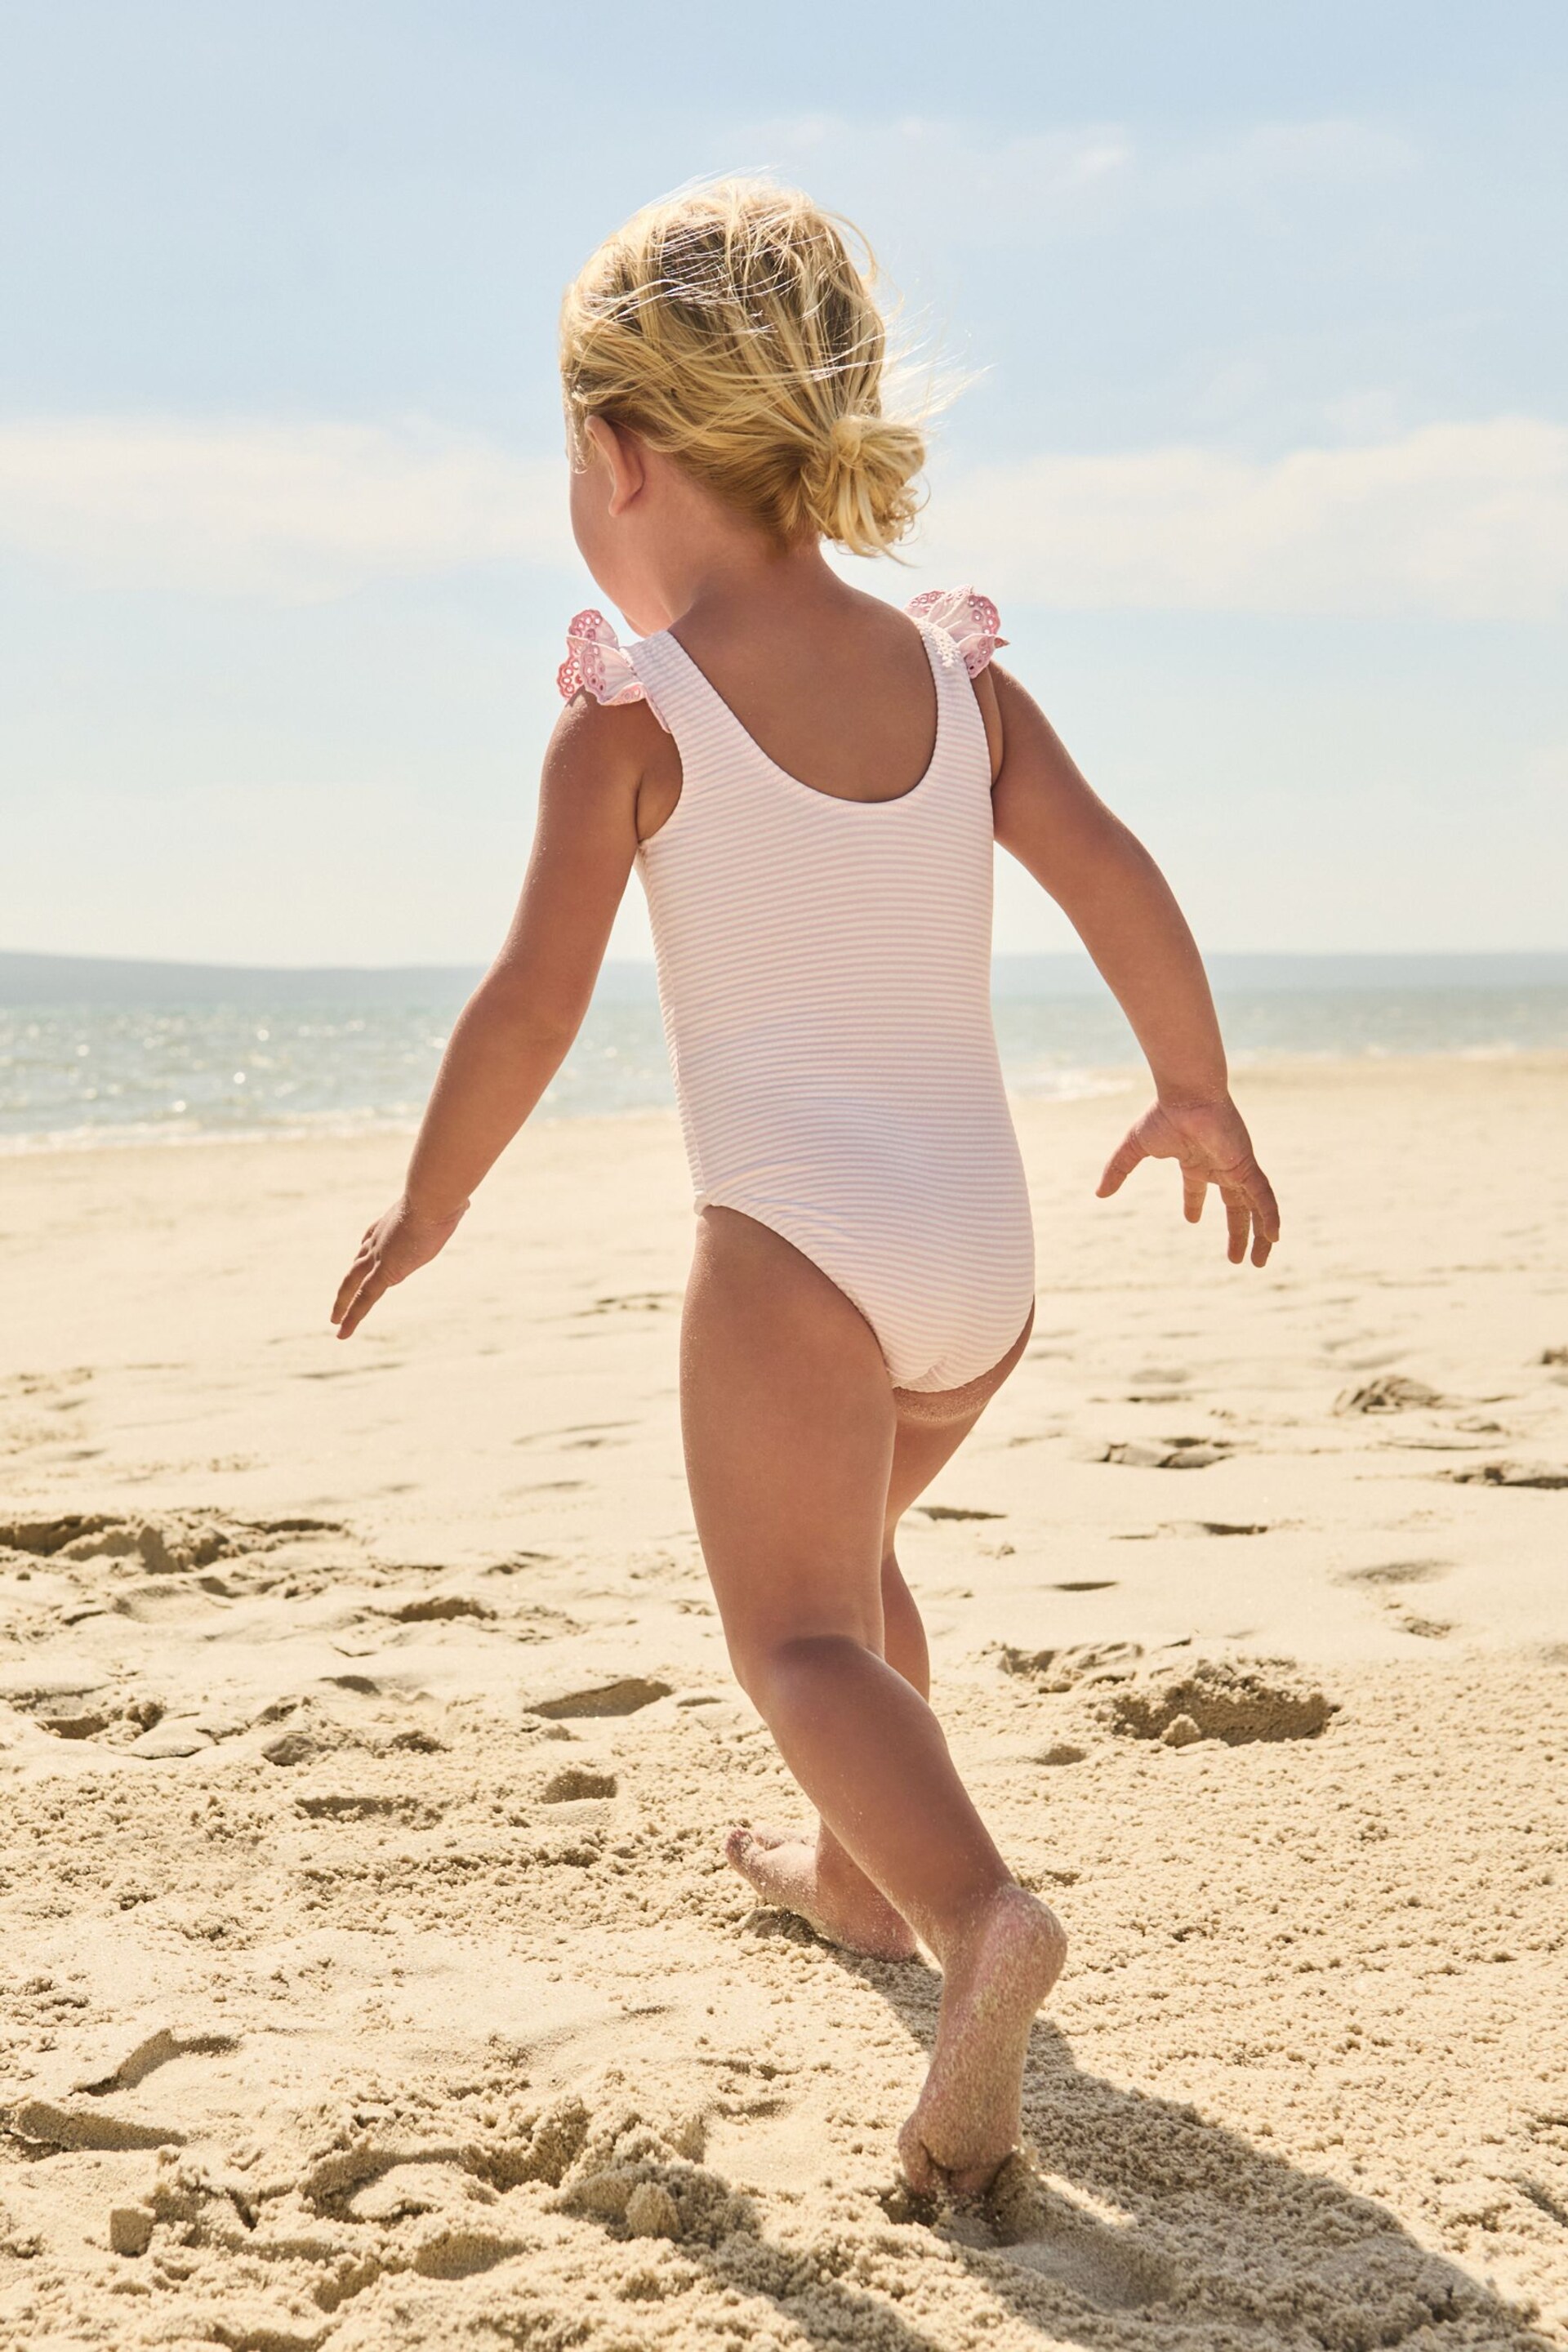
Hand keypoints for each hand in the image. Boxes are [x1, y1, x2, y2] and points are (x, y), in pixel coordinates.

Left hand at [331, 1196, 467, 1337]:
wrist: (432, 1198)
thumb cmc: (444, 1196)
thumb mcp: (447, 1202)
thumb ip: (452, 1206)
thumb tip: (464, 1203)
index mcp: (392, 1222)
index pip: (372, 1237)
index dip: (366, 1247)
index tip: (362, 1252)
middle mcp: (380, 1238)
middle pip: (358, 1262)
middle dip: (349, 1280)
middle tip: (342, 1295)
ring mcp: (379, 1255)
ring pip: (353, 1284)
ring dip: (343, 1302)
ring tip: (334, 1320)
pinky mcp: (385, 1272)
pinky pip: (363, 1299)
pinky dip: (352, 1316)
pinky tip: (342, 1332)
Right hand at [1096, 1095, 1279, 1266]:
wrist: (1188, 1094)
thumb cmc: (1164, 1114)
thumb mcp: (1134, 1148)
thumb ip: (1118, 1170)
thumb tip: (1098, 1194)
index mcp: (1195, 1161)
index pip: (1198, 1188)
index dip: (1194, 1204)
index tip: (1192, 1220)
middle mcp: (1219, 1166)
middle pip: (1234, 1206)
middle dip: (1236, 1232)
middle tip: (1236, 1259)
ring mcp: (1236, 1167)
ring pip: (1255, 1207)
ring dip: (1259, 1235)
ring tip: (1259, 1262)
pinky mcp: (1247, 1166)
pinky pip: (1264, 1196)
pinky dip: (1270, 1217)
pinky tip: (1274, 1238)